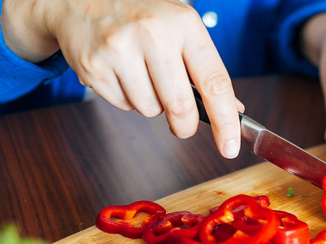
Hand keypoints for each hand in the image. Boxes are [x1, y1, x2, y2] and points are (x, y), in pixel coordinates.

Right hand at [0, 0, 242, 157]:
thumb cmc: (139, 15)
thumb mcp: (179, 27)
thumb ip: (205, 66)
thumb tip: (232, 108)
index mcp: (183, 23)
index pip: (214, 82)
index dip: (225, 121)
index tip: (230, 147)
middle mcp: (153, 33)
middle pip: (180, 106)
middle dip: (184, 125)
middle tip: (182, 125)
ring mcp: (120, 49)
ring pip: (149, 109)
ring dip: (151, 104)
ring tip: (140, 74)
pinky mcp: (94, 66)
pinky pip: (123, 106)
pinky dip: (126, 98)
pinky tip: (119, 72)